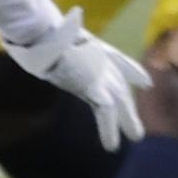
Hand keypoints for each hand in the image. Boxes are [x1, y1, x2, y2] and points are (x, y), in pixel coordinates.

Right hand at [4, 7, 149, 147]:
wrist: (41, 33)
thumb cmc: (38, 32)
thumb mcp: (47, 37)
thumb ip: (49, 41)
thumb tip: (32, 35)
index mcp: (93, 46)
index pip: (118, 60)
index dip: (132, 71)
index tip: (144, 82)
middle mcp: (100, 60)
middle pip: (120, 85)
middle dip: (128, 106)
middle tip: (136, 126)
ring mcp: (100, 72)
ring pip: (119, 101)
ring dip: (127, 120)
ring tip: (135, 138)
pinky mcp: (94, 86)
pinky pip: (106, 112)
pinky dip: (108, 129)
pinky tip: (111, 145)